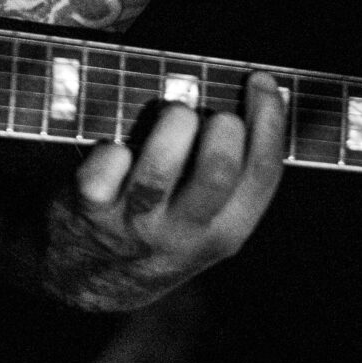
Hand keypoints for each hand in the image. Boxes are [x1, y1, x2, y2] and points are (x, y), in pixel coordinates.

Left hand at [42, 73, 287, 311]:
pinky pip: (103, 172)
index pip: (262, 173)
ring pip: (157, 170)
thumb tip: (255, 96)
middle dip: (221, 126)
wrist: (97, 280)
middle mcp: (184, 231)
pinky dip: (111, 149)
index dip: (268, 119)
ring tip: (172, 115)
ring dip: (170, 126)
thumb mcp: (212, 222)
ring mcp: (136, 223)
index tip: (260, 82)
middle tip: (211, 115)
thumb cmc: (164, 228)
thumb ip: (235, 174)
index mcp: (226, 230)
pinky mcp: (93, 211)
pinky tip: (119, 147)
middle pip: (217, 171)